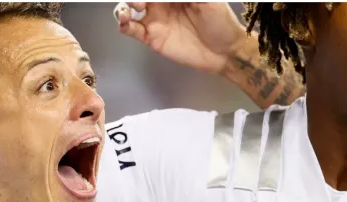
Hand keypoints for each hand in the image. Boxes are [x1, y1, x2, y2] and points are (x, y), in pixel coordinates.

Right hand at [115, 2, 247, 74]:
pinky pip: (131, 29)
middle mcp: (161, 3)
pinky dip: (123, 25)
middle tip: (140, 2)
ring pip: (128, 9)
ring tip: (126, 12)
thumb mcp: (208, 1)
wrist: (223, 51)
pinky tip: (125, 23)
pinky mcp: (151, 38)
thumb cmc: (220, 21)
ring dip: (122, 7)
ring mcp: (154, 20)